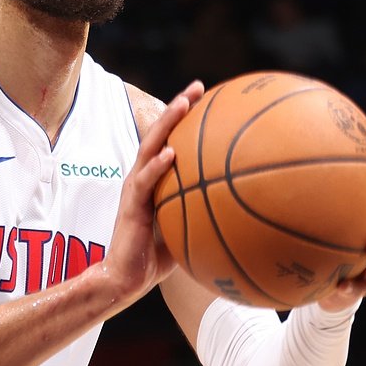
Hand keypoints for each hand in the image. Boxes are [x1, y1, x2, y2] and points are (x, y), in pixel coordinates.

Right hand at [97, 81, 204, 308]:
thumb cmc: (156, 256)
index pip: (170, 140)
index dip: (186, 118)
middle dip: (177, 108)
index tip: (209, 98)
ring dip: (166, 124)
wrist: (125, 278)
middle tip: (198, 87)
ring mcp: (134, 189)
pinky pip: (144, 182)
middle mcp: (142, 177)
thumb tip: (241, 209)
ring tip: (183, 104)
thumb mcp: (186, 228)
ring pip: (149, 148)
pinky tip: (171, 154)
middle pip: (159, 133)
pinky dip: (157, 167)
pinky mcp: (130, 206)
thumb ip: (203, 212)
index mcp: (154, 179)